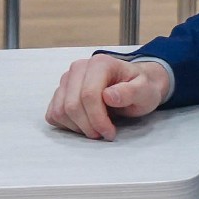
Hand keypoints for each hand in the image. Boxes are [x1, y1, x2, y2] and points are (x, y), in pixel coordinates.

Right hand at [45, 54, 169, 138]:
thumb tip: (108, 96)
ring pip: (59, 110)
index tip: (110, 132)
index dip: (97, 119)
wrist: (134, 84)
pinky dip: (66, 124)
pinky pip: (53, 112)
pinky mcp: (60, 91)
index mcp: (99, 64)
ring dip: (77, 127)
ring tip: (95, 129)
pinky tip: (84, 124)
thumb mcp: (145, 91)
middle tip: (104, 134)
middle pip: (71, 105)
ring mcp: (67, 79)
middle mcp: (78, 68)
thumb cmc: (140, 87)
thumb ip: (130, 92)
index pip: (88, 95)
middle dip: (87, 126)